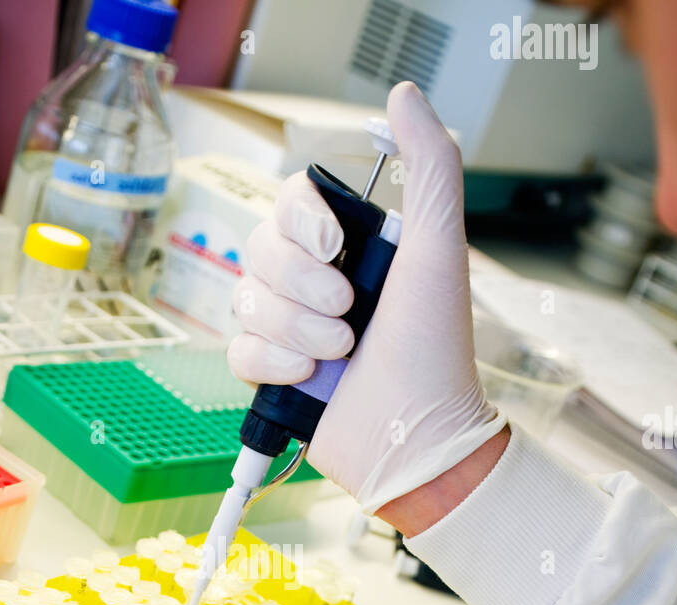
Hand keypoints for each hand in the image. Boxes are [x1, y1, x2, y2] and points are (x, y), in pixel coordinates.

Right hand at [228, 80, 506, 518]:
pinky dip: (270, 363)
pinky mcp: (273, 373)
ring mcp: (291, 328)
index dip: (302, 224)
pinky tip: (308, 379)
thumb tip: (404, 97)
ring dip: (293, 330)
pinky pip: (237, 349)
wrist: (416, 435)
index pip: (290, 202)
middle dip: (303, 288)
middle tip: (350, 317)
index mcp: (351, 247)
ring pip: (244, 299)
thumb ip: (428, 167)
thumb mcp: (439, 247)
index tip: (336, 249)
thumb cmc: (436, 347)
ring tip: (339, 355)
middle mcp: (316, 281)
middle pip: (259, 250)